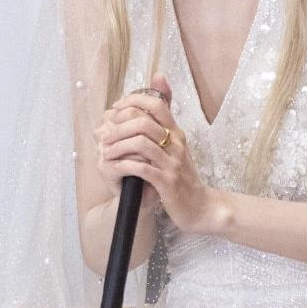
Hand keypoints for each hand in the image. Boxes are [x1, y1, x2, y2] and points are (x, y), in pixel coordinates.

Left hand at [93, 73, 216, 233]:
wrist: (200, 206)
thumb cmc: (182, 178)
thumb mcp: (174, 151)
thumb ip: (159, 132)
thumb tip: (140, 111)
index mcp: (176, 133)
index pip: (157, 103)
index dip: (133, 101)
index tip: (116, 108)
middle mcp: (176, 144)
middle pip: (144, 121)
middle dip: (119, 126)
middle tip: (106, 135)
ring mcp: (172, 163)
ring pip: (140, 142)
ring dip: (118, 145)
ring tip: (106, 151)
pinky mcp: (167, 182)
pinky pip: (141, 168)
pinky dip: (124, 165)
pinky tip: (115, 167)